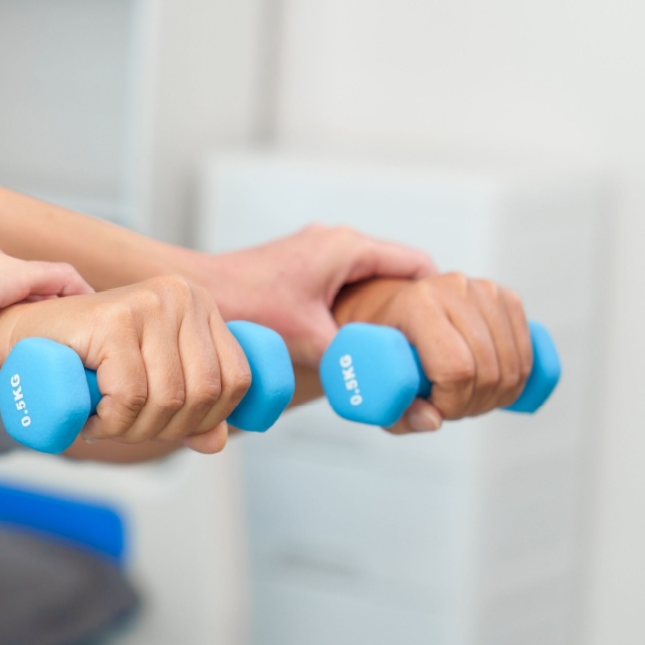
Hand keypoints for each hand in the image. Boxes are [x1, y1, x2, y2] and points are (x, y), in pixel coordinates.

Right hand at [0, 224, 89, 428]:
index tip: (3, 334)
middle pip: (7, 276)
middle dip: (26, 304)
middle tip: (49, 341)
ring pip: (37, 277)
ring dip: (57, 302)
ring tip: (80, 331)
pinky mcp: (9, 272)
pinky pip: (59, 278)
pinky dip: (76, 295)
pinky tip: (93, 317)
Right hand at [0, 275, 250, 453]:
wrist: (19, 341)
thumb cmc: (83, 360)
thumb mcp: (148, 383)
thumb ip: (190, 410)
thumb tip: (218, 442)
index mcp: (199, 304)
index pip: (237, 379)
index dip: (210, 420)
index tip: (170, 429)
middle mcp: (179, 295)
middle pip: (204, 394)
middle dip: (165, 431)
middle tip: (125, 429)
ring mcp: (147, 303)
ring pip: (167, 400)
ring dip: (132, 431)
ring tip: (105, 423)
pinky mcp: (112, 320)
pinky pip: (129, 396)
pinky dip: (110, 422)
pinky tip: (93, 418)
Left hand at [192, 225, 436, 366]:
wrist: (195, 291)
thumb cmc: (247, 310)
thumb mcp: (310, 340)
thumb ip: (357, 364)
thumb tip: (400, 403)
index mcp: (348, 248)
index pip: (419, 266)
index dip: (440, 301)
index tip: (448, 335)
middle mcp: (336, 241)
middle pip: (399, 271)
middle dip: (415, 308)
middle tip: (427, 348)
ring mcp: (317, 250)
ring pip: (371, 277)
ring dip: (384, 307)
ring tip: (395, 348)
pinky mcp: (300, 265)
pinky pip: (346, 282)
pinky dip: (357, 306)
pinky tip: (355, 340)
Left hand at [333, 274, 533, 433]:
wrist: (389, 307)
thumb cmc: (380, 347)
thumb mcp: (372, 384)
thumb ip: (396, 411)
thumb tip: (434, 421)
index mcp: (416, 305)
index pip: (456, 368)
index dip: (453, 402)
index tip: (436, 409)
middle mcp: (452, 288)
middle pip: (487, 369)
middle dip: (473, 403)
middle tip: (450, 407)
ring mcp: (483, 289)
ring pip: (513, 364)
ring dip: (497, 395)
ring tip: (467, 396)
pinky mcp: (504, 296)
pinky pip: (527, 350)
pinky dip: (517, 378)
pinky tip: (492, 383)